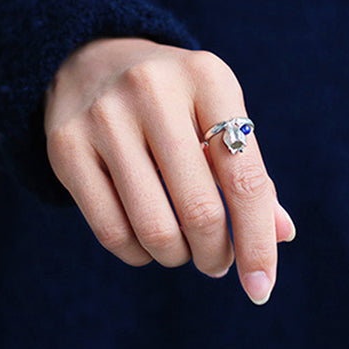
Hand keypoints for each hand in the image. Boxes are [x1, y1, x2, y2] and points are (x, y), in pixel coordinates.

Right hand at [44, 37, 295, 304]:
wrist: (93, 61)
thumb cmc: (177, 102)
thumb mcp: (220, 117)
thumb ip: (252, 174)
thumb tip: (281, 235)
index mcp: (208, 77)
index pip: (245, 177)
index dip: (258, 241)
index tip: (262, 287)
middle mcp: (154, 90)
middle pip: (200, 210)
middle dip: (216, 255)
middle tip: (218, 262)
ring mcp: (104, 117)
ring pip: (154, 228)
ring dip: (178, 257)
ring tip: (184, 250)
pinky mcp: (66, 146)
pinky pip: (110, 232)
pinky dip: (139, 255)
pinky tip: (148, 244)